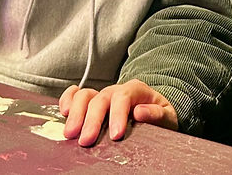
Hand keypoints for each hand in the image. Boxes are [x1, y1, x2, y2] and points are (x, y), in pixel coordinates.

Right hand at [59, 79, 176, 146]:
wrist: (156, 111)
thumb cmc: (161, 115)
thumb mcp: (168, 115)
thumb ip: (157, 113)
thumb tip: (140, 112)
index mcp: (136, 90)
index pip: (124, 97)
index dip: (118, 115)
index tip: (115, 135)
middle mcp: (116, 90)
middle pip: (100, 99)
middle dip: (92, 120)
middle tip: (86, 140)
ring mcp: (102, 95)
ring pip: (84, 95)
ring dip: (75, 113)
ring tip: (70, 133)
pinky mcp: (91, 102)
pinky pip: (76, 94)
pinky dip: (67, 100)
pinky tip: (63, 112)